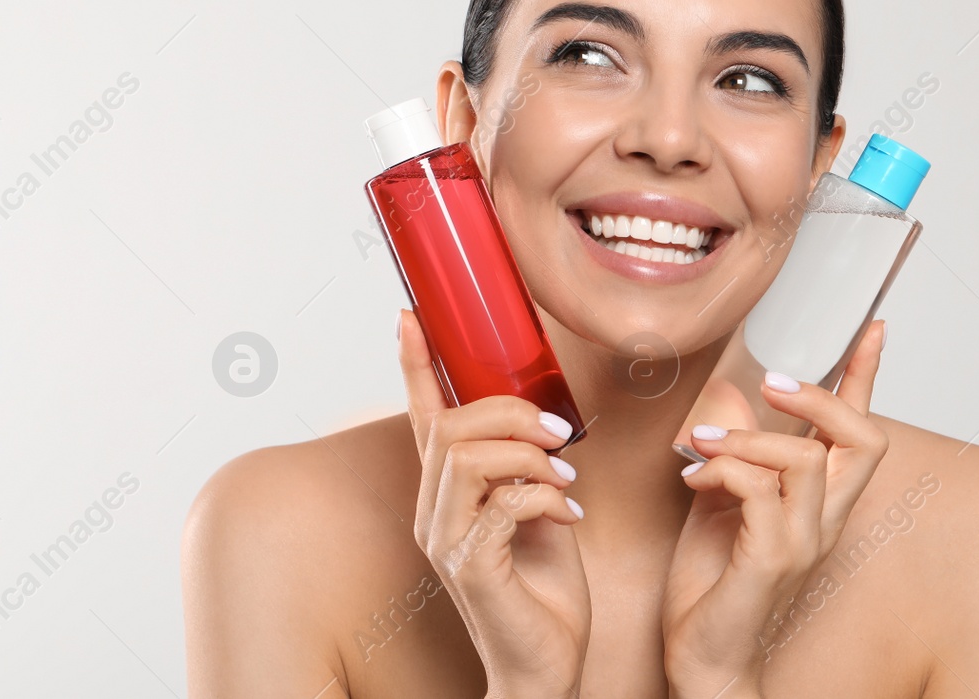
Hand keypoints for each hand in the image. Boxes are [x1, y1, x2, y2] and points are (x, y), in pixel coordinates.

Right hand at [398, 309, 590, 698]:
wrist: (547, 666)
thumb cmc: (542, 591)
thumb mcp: (538, 509)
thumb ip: (529, 466)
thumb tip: (547, 422)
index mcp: (444, 493)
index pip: (422, 417)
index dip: (414, 365)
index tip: (410, 315)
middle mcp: (432, 512)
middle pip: (450, 427)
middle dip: (509, 413)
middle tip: (559, 433)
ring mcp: (444, 540)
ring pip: (467, 457)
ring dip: (527, 455)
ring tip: (564, 476)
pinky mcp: (469, 566)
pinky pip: (499, 503)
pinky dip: (542, 496)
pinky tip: (568, 513)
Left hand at [661, 321, 889, 696]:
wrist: (704, 654)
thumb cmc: (714, 583)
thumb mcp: (720, 499)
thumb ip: (736, 454)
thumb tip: (732, 403)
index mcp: (819, 502)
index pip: (859, 433)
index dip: (866, 377)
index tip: (872, 329)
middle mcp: (826, 520)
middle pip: (864, 438)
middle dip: (819, 397)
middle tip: (771, 385)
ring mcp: (805, 540)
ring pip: (802, 456)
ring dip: (744, 438)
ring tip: (702, 446)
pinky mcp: (773, 557)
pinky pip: (758, 488)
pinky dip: (721, 469)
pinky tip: (694, 480)